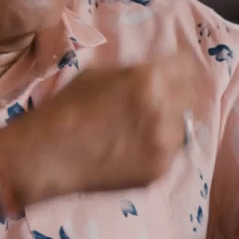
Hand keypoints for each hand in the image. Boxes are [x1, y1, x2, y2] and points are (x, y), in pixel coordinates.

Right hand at [0, 54, 209, 203]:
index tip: (174, 73)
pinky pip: (169, 154)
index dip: (178, 69)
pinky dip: (158, 149)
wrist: (48, 154)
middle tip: (159, 102)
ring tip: (142, 128)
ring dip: (169, 124)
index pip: (186, 67)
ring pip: (182, 127)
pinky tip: (133, 148)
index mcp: (151, 79)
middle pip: (190, 97)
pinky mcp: (159, 171)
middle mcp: (165, 109)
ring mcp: (165, 144)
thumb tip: (156, 71)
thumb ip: (134, 72)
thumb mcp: (100, 74)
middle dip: (177, 95)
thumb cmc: (67, 107)